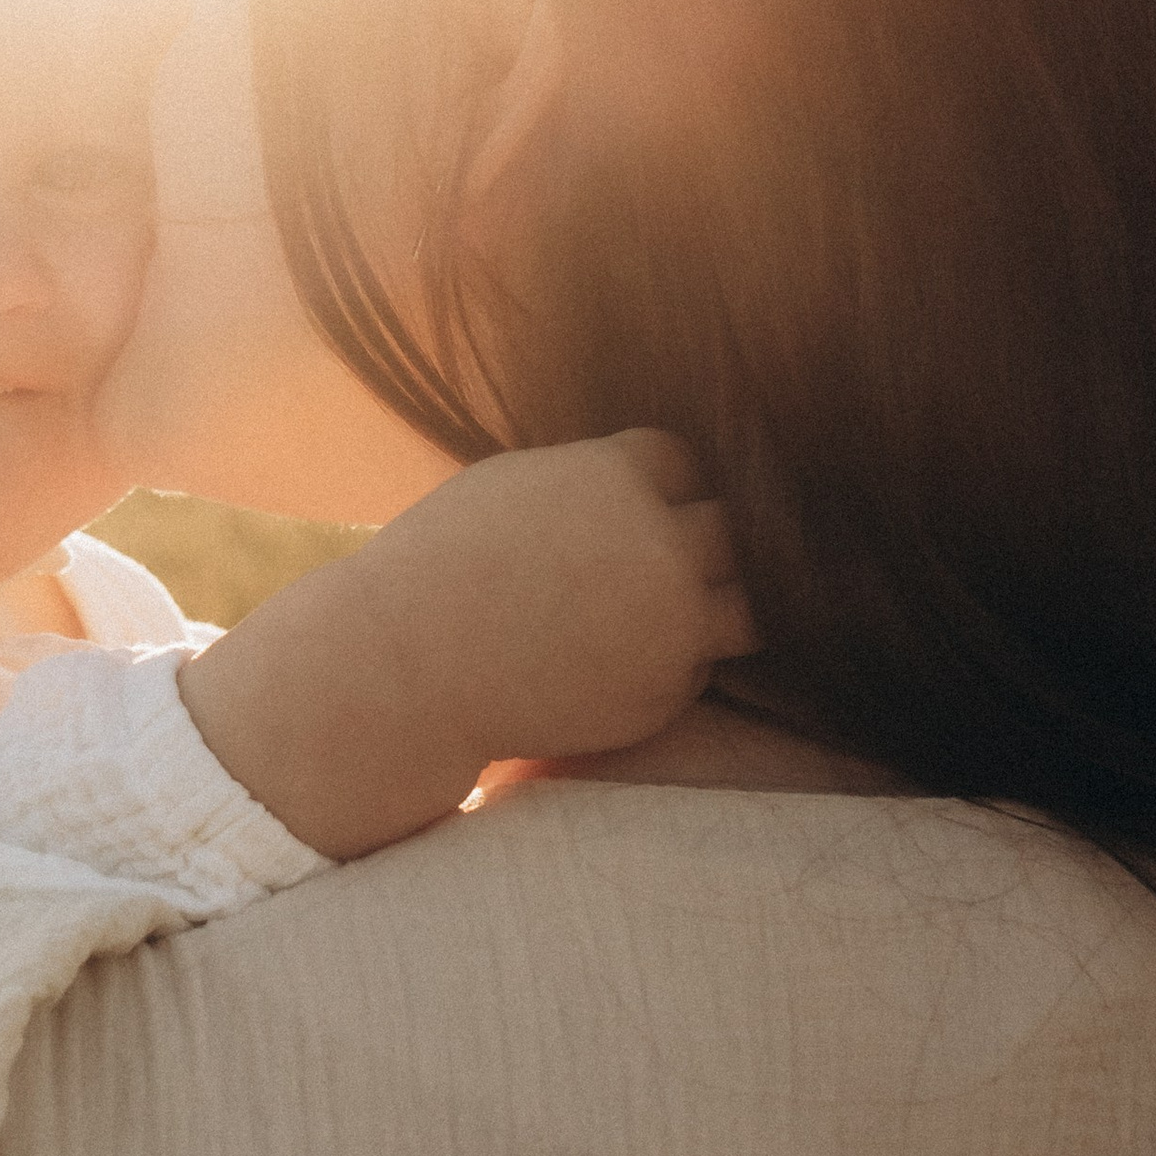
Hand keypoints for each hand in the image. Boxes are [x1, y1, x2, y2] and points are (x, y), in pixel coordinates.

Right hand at [358, 429, 757, 772]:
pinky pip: (697, 667)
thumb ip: (591, 478)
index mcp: (619, 478)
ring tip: (655, 614)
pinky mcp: (664, 692)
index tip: (620, 513)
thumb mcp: (513, 485)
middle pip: (731, 530)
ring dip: (709, 605)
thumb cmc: (441, 567)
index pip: (684, 464)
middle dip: (691, 544)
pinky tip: (608, 662)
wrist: (407, 668)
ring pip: (747, 606)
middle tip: (640, 566)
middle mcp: (662, 547)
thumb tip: (647, 478)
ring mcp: (673, 625)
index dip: (655, 488)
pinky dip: (669, 663)